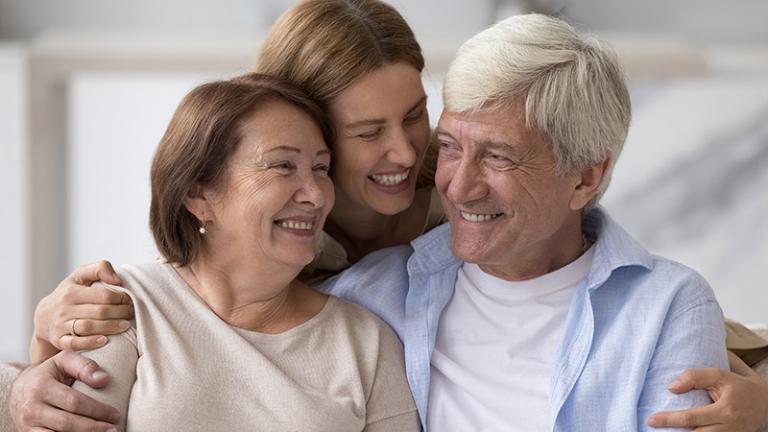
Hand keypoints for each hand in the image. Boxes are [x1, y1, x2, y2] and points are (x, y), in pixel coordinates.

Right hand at [10, 350, 120, 430]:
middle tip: (113, 430)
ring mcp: (27, 425)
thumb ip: (85, 366)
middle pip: (67, 423)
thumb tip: (104, 379)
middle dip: (93, 428)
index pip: (75, 402)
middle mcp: (32, 408)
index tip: (115, 415)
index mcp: (41, 386)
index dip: (97, 410)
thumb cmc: (48, 372)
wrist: (19, 388)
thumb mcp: (64, 360)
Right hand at [32, 260, 130, 360]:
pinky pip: (74, 343)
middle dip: (120, 313)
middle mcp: (65, 308)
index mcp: (72, 291)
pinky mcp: (59, 340)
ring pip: (88, 327)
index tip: (129, 300)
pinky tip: (105, 340)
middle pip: (99, 312)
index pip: (103, 295)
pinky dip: (89, 342)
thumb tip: (118, 279)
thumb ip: (100, 269)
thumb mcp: (80, 275)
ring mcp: (61, 325)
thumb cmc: (69, 293)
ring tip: (126, 325)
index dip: (120, 298)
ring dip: (111, 327)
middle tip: (131, 313)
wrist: (44, 316)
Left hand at [647, 351, 767, 430]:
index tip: (652, 419)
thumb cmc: (738, 386)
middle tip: (652, 427)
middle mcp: (728, 428)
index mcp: (725, 410)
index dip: (670, 419)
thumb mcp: (720, 375)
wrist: (766, 403)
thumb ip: (695, 377)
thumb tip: (671, 387)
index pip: (692, 418)